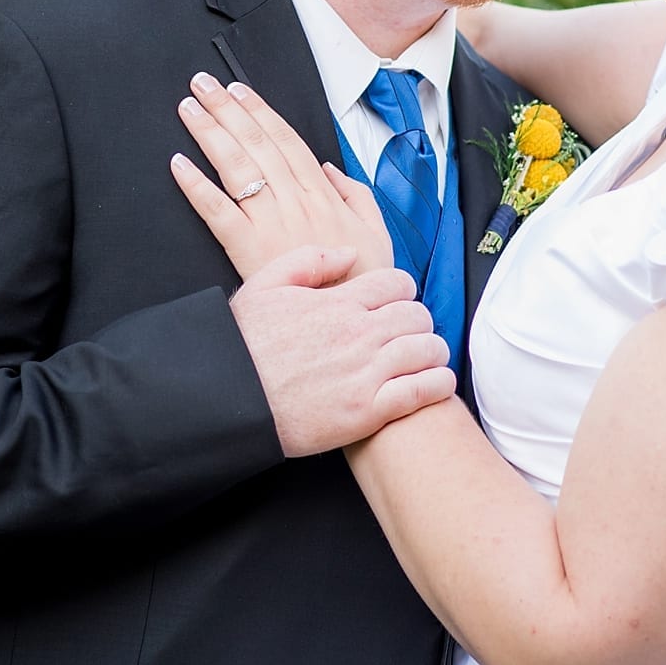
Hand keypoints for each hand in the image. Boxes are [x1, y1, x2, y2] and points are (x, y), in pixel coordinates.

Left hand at [171, 73, 393, 279]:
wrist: (349, 325)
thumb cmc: (362, 282)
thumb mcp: (377, 233)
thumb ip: (356, 194)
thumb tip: (330, 168)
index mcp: (323, 194)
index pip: (286, 141)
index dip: (260, 112)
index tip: (239, 91)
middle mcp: (295, 201)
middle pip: (256, 144)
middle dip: (227, 109)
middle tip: (202, 84)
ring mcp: (271, 223)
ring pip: (236, 167)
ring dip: (210, 133)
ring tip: (189, 108)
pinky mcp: (249, 250)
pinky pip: (217, 211)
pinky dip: (196, 186)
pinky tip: (179, 163)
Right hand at [229, 246, 454, 456]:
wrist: (228, 397)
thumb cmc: (241, 344)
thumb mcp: (264, 285)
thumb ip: (309, 261)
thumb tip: (348, 254)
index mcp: (337, 302)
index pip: (396, 283)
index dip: (402, 291)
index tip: (396, 302)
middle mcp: (358, 333)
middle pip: (417, 314)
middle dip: (418, 321)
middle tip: (410, 332)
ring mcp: (366, 372)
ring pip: (427, 349)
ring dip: (431, 351)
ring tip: (426, 357)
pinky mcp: (368, 410)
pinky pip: (423, 390)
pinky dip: (437, 384)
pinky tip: (436, 383)